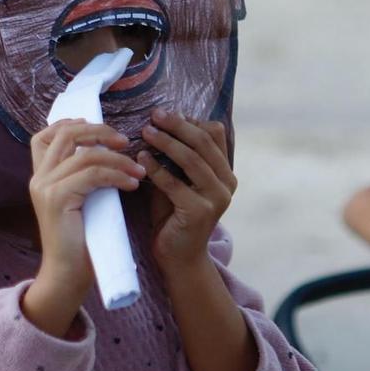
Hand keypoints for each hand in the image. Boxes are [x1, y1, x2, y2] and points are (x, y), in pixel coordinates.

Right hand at [25, 119, 144, 335]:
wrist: (67, 275)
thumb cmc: (80, 241)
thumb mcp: (82, 201)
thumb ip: (85, 177)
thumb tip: (111, 151)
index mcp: (41, 176)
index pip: (45, 136)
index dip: (71, 123)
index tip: (100, 128)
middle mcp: (39, 178)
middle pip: (65, 134)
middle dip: (99, 131)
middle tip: (126, 142)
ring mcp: (45, 187)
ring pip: (85, 154)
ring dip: (117, 158)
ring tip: (138, 170)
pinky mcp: (57, 199)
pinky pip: (92, 174)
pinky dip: (116, 175)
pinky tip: (132, 184)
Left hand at [139, 110, 236, 276]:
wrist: (178, 257)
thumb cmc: (173, 215)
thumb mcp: (179, 179)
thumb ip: (177, 156)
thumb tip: (160, 122)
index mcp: (225, 171)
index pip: (215, 133)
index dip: (190, 120)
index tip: (164, 113)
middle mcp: (227, 183)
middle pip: (204, 142)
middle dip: (177, 125)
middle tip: (154, 116)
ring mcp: (217, 198)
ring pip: (192, 159)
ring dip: (166, 142)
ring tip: (146, 133)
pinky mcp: (199, 212)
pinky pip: (175, 183)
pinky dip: (156, 168)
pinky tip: (142, 158)